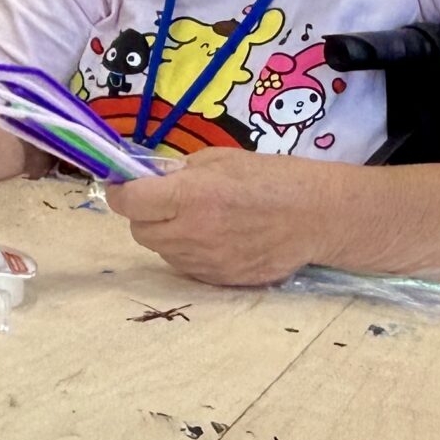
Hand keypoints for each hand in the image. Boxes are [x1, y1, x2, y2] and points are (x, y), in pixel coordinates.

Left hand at [103, 151, 340, 285]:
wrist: (318, 216)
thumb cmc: (272, 178)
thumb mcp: (220, 159)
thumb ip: (179, 172)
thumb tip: (149, 178)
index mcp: (191, 196)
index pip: (128, 202)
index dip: (121, 192)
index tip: (125, 186)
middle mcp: (193, 233)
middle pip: (139, 230)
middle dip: (144, 214)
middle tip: (163, 201)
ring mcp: (206, 262)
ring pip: (160, 251)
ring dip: (165, 234)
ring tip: (194, 219)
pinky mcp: (219, 281)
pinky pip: (184, 267)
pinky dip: (187, 252)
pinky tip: (211, 237)